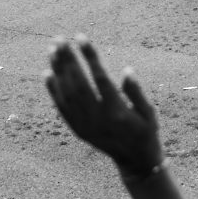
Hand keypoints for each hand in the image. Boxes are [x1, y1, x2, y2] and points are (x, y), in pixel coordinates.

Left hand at [45, 36, 162, 177]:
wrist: (134, 161)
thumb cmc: (146, 132)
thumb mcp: (149, 112)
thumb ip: (136, 92)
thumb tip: (127, 70)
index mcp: (117, 111)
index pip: (99, 78)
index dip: (89, 56)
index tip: (81, 37)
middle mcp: (98, 118)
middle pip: (78, 83)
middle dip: (67, 59)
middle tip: (60, 38)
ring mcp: (85, 125)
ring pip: (66, 93)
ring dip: (57, 70)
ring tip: (52, 49)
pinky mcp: (77, 129)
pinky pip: (61, 107)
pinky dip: (53, 89)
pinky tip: (48, 72)